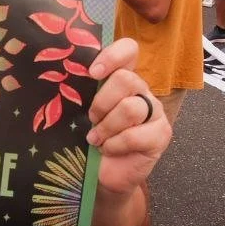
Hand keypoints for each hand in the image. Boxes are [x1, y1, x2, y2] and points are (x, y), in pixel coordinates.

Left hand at [85, 38, 172, 197]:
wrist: (104, 175)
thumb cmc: (91, 139)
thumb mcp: (83, 113)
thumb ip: (83, 94)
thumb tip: (63, 80)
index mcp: (123, 78)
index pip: (129, 50)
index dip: (113, 56)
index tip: (92, 73)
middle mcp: (141, 90)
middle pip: (126, 79)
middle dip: (102, 102)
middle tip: (92, 120)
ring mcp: (154, 111)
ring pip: (130, 108)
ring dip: (107, 127)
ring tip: (96, 139)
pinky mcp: (161, 134)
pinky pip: (135, 135)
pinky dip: (115, 145)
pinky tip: (108, 150)